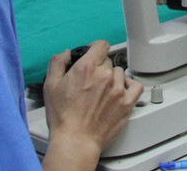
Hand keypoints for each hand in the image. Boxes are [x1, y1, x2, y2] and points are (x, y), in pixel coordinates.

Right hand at [42, 41, 142, 165]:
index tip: (92, 55)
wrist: (76, 140)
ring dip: (112, 78)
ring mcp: (118, 89)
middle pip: (108, 61)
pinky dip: (129, 86)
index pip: (101, 45)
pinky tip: (121, 90)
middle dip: (99, 68)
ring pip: (119, 73)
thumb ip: (57, 62)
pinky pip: (135, 86)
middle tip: (91, 81)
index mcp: (87, 67)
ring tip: (103, 90)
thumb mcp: (51, 85)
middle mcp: (105, 75)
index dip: (95, 49)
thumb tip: (66, 54)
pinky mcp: (127, 103)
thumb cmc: (63, 117)